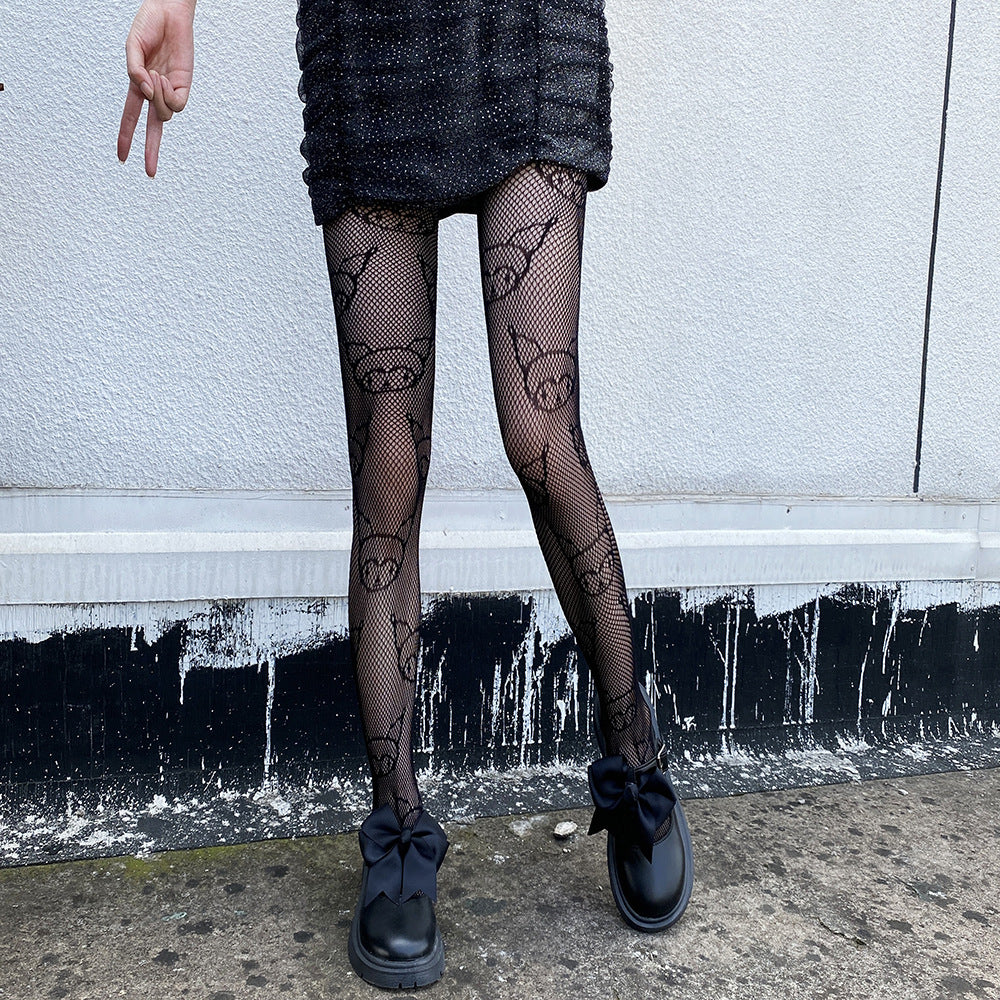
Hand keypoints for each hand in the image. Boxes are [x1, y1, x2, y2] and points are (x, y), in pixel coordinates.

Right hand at [118, 0, 195, 176]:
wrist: (169, 12)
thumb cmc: (148, 26)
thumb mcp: (132, 47)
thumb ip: (134, 70)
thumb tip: (145, 92)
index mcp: (138, 85)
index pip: (131, 117)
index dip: (126, 137)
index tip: (122, 158)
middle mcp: (155, 92)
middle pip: (153, 129)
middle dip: (151, 151)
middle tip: (150, 173)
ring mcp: (170, 90)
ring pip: (164, 115)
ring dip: (156, 99)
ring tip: (154, 74)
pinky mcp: (185, 85)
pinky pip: (176, 104)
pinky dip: (166, 94)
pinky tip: (162, 76)